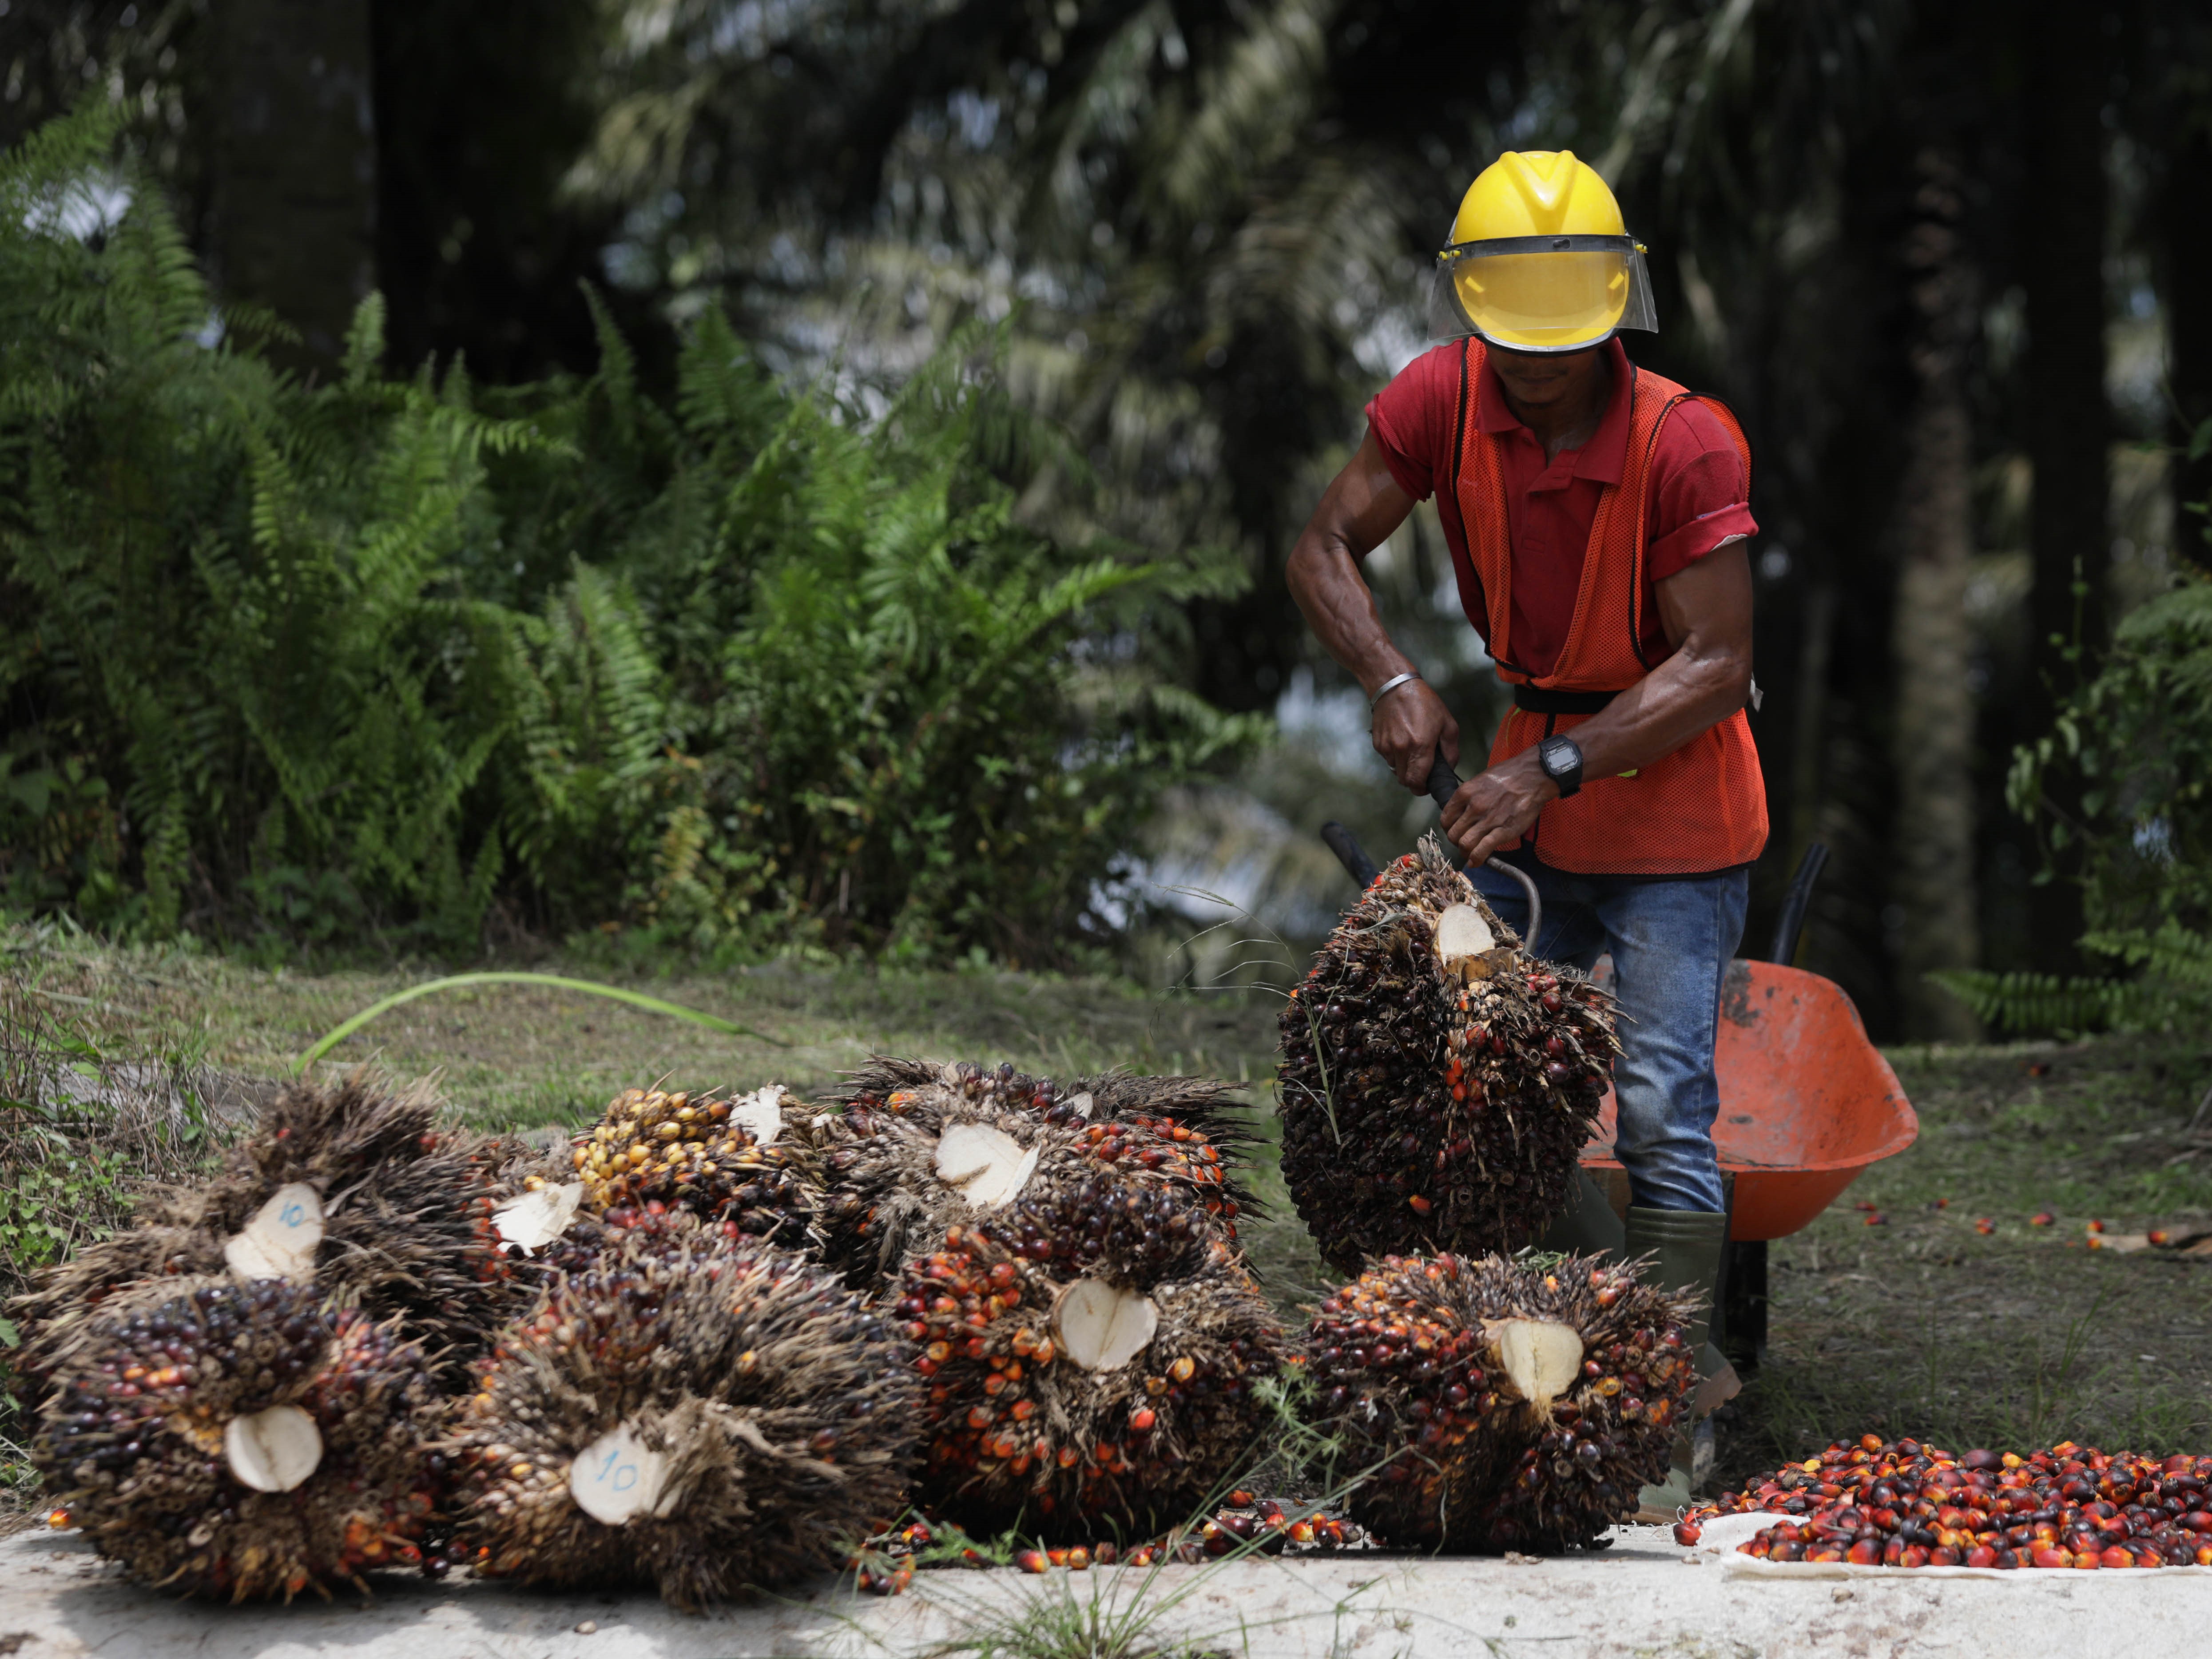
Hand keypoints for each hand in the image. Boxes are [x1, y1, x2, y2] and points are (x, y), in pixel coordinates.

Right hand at [1371, 679, 1459, 791]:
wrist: (1394, 686)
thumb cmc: (1424, 703)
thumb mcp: (1448, 724)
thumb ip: (1451, 751)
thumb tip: (1450, 769)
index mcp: (1420, 747)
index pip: (1417, 782)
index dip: (1422, 789)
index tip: (1427, 786)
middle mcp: (1401, 750)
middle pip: (1404, 781)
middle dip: (1414, 781)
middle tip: (1423, 771)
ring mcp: (1387, 747)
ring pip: (1395, 770)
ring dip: (1405, 767)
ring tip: (1412, 750)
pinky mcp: (1378, 743)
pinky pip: (1388, 758)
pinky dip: (1396, 756)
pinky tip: (1402, 740)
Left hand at [1439, 748, 1557, 862]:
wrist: (1534, 776)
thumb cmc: (1509, 775)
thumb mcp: (1481, 779)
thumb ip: (1469, 796)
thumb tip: (1462, 810)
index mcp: (1465, 793)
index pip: (1445, 818)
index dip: (1448, 828)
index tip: (1454, 831)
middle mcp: (1473, 807)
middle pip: (1453, 834)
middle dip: (1456, 842)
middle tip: (1463, 843)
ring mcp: (1488, 820)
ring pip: (1465, 844)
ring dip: (1465, 852)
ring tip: (1469, 853)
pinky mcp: (1503, 831)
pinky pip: (1482, 850)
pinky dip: (1476, 859)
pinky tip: (1475, 862)